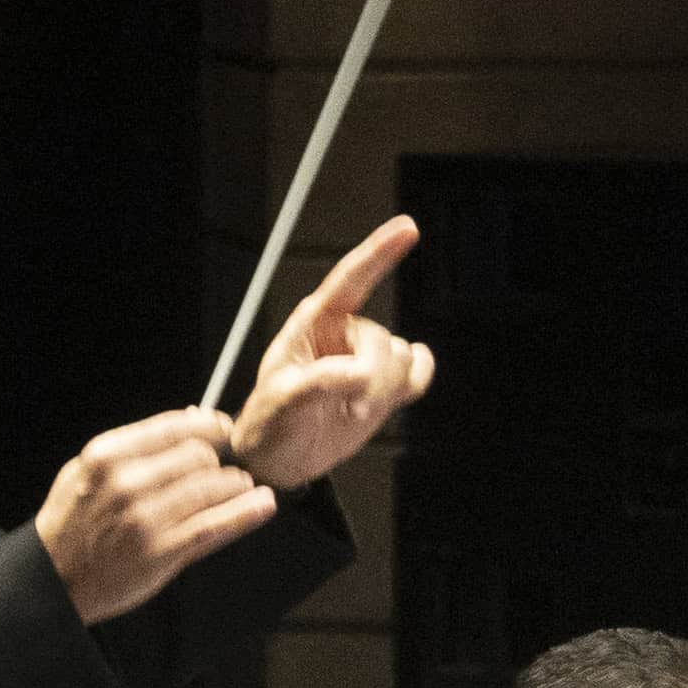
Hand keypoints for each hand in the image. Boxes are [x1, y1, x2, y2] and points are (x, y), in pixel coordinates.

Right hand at [34, 411, 272, 625]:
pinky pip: (215, 524)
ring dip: (234, 485)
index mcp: (107, 456)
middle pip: (199, 455)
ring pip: (213, 486)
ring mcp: (146, 519)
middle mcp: (127, 483)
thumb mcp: (86, 472)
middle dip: (218, 462)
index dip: (209, 427)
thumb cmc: (72, 524)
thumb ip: (134, 446)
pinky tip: (262, 504)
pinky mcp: (163, 551)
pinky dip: (245, 512)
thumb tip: (191, 418)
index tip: (223, 430)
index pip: (176, 427)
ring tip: (241, 488)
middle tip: (223, 471)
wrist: (53, 579)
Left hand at [228, 217, 436, 492]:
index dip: (379, 253)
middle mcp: (342, 332)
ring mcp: (365, 357)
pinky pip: (418, 370)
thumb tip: (361, 373)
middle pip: (382, 340)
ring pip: (401, 358)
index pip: (350, 280)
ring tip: (351, 413)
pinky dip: (415, 380)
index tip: (408, 227)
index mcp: (312, 323)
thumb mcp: (280, 403)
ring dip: (385, 392)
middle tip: (349, 410)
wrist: (281, 460)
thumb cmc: (269, 425)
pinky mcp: (384, 384)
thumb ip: (319, 383)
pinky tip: (397, 393)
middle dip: (373, 379)